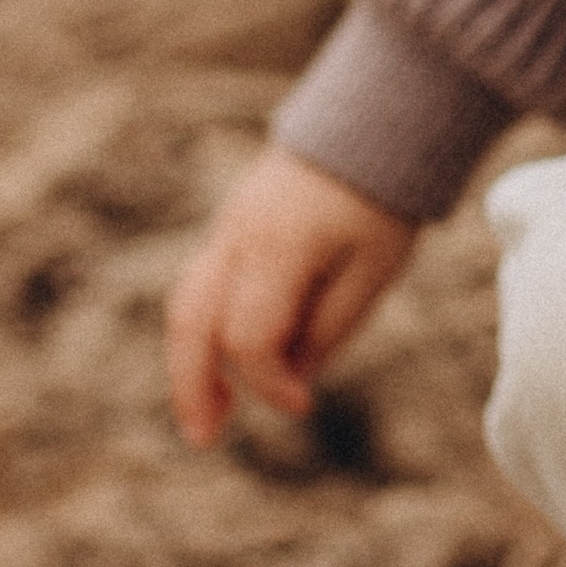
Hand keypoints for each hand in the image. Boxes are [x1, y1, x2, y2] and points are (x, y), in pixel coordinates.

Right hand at [165, 147, 418, 447]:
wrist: (368, 128)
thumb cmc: (380, 201)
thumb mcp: (376, 269)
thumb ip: (331, 327)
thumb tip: (291, 379)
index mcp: (277, 248)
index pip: (249, 336)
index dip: (269, 382)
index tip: (304, 405)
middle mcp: (237, 238)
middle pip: (191, 322)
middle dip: (191, 385)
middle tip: (205, 438)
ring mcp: (226, 230)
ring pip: (184, 305)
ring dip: (188, 364)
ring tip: (209, 417)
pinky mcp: (229, 230)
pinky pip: (200, 287)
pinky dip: (202, 332)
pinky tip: (225, 369)